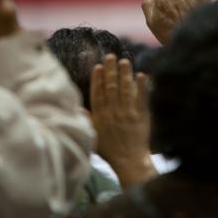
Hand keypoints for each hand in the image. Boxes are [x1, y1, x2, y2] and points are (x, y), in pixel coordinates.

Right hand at [90, 54, 155, 187]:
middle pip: (111, 87)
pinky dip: (142, 87)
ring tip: (125, 61)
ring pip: (126, 90)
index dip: (98, 79)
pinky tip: (142, 75)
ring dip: (125, 74)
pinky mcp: (141, 116)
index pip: (98, 93)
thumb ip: (86, 119)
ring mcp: (128, 113)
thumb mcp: (92, 135)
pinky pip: (141, 98)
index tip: (98, 66)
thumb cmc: (109, 149)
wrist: (129, 161)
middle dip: (111, 71)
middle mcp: (113, 112)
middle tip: (111, 56)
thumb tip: (75, 106)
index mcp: (100, 116)